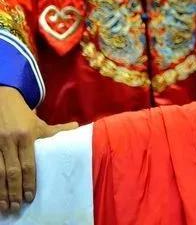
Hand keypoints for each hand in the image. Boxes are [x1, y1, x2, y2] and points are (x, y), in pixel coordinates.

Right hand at [0, 86, 76, 213]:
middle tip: (17, 206)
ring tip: (5, 206)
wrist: (3, 99)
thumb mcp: (39, 123)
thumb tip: (77, 128)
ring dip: (0, 191)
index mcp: (27, 136)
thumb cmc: (23, 115)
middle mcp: (11, 141)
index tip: (30, 197)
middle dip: (14, 191)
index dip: (29, 181)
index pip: (29, 163)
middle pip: (11, 171)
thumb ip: (56, 130)